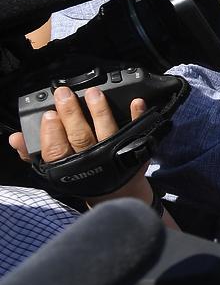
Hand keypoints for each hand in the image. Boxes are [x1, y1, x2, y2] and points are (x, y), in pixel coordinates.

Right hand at [7, 86, 153, 205]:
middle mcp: (92, 160)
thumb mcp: (55, 170)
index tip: (48, 115)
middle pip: (80, 136)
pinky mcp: (136, 146)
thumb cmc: (83, 177)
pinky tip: (136, 101)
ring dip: (99, 110)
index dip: (51, 133)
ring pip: (107, 130)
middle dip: (71, 114)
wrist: (118, 192)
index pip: (56, 151)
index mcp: (69, 167)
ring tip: (93, 92)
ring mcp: (115, 152)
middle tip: (64, 94)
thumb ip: (33, 154)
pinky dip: (138, 115)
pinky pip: (138, 129)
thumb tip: (16, 138)